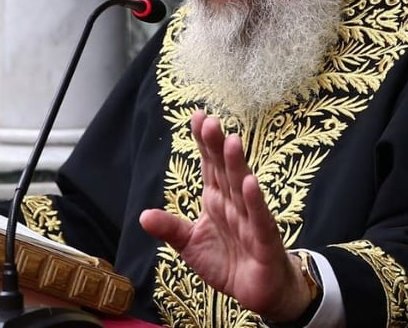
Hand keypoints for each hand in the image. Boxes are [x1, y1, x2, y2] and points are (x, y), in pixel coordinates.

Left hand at [139, 110, 311, 320]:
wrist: (259, 291)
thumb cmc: (228, 261)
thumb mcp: (190, 245)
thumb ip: (170, 228)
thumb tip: (142, 216)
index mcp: (216, 199)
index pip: (208, 166)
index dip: (203, 142)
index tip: (197, 116)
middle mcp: (234, 203)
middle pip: (224, 170)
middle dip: (217, 146)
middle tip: (210, 121)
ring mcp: (251, 219)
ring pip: (242, 188)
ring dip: (237, 165)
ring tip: (231, 141)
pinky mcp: (264, 240)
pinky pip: (259, 219)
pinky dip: (254, 202)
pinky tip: (250, 183)